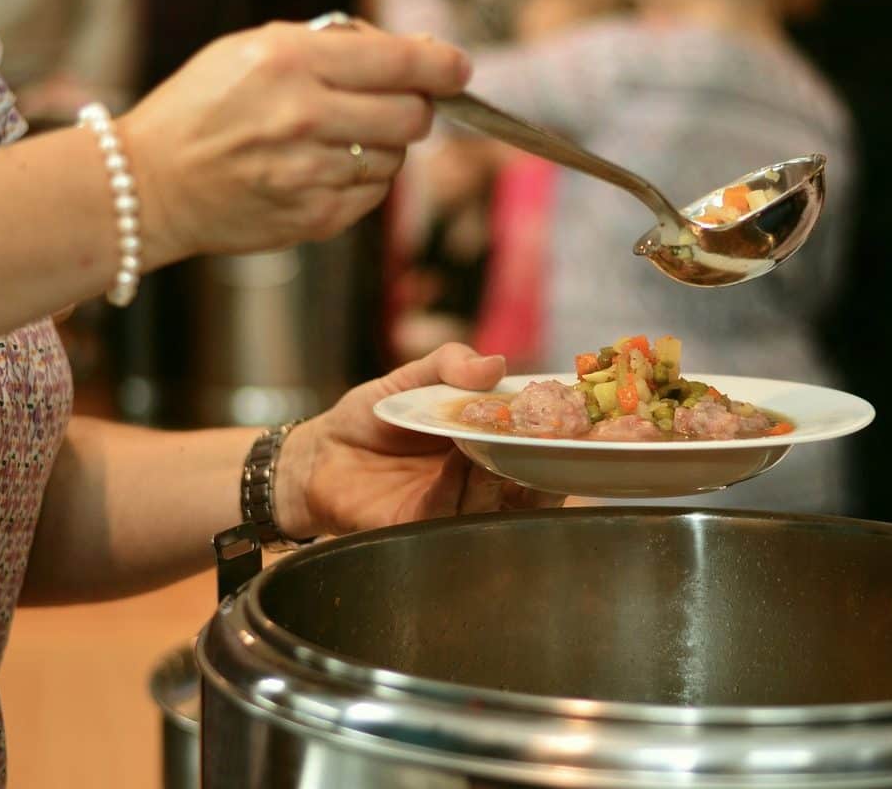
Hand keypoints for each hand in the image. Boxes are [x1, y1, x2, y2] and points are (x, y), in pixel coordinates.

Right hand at [118, 21, 471, 262]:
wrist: (151, 185)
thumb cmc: (203, 108)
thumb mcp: (253, 49)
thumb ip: (332, 46)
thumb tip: (413, 54)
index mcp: (290, 61)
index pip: (401, 61)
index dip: (442, 65)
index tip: (456, 68)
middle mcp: (305, 117)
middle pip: (413, 116)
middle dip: (414, 107)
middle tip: (393, 104)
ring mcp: (311, 173)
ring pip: (395, 159)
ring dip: (381, 146)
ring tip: (334, 140)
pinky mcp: (314, 218)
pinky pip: (373, 196)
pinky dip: (361, 180)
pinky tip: (321, 170)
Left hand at [274, 343, 562, 537]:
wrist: (318, 454)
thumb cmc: (370, 417)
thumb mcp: (411, 378)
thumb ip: (450, 364)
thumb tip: (495, 363)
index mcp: (487, 446)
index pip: (537, 450)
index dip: (559, 438)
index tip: (574, 420)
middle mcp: (480, 484)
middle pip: (530, 487)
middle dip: (542, 466)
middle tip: (542, 439)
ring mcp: (453, 509)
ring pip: (496, 505)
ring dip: (499, 475)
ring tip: (491, 445)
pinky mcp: (419, 529)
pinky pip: (450, 515)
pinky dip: (459, 489)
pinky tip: (459, 463)